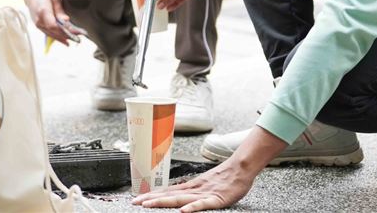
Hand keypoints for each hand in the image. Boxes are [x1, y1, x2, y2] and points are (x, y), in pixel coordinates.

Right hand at [22, 0, 85, 45]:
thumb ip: (60, 11)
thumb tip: (66, 20)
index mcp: (43, 11)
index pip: (53, 25)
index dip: (64, 30)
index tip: (75, 33)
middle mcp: (39, 20)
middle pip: (54, 32)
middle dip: (67, 36)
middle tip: (79, 38)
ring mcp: (38, 25)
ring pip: (52, 35)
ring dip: (63, 39)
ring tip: (75, 40)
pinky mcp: (39, 27)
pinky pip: (49, 34)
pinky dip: (58, 38)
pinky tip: (65, 41)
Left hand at [132, 156, 255, 211]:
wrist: (241, 167)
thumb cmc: (226, 177)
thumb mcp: (205, 184)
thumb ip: (192, 191)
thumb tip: (178, 195)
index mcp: (192, 186)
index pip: (168, 191)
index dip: (152, 195)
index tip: (138, 199)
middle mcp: (194, 189)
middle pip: (170, 195)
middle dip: (151, 199)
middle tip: (135, 203)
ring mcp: (204, 193)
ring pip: (180, 199)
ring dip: (163, 201)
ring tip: (149, 205)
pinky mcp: (216, 199)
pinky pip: (203, 204)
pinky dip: (192, 207)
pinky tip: (183, 211)